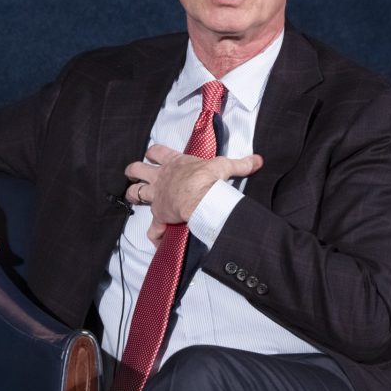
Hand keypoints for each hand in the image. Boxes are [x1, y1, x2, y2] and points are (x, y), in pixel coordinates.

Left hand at [124, 144, 262, 244]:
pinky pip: (152, 228)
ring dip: (133, 195)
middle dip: (134, 171)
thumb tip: (257, 160)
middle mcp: (161, 178)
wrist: (201, 197)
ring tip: (134, 197)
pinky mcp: (160, 215)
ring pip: (134, 193)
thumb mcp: (225, 166)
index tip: (153, 154)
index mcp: (175, 163)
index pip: (157, 152)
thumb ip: (240, 164)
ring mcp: (158, 197)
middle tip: (135, 174)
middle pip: (137, 170)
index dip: (153, 153)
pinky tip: (158, 238)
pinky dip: (155, 234)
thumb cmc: (208, 180)